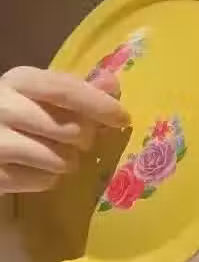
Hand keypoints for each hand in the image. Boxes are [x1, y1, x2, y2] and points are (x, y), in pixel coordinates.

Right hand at [0, 66, 129, 196]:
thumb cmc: (17, 112)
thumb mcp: (41, 93)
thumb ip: (76, 88)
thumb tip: (112, 84)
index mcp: (19, 80)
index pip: (65, 90)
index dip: (99, 104)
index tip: (123, 118)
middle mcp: (3, 108)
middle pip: (68, 129)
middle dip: (84, 137)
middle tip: (80, 138)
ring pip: (59, 159)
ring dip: (67, 160)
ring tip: (55, 152)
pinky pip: (43, 181)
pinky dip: (48, 178)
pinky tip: (36, 167)